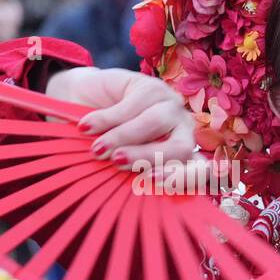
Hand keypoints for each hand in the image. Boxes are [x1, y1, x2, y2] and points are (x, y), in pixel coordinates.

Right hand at [46, 66, 205, 178]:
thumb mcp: (115, 163)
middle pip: (180, 147)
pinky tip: (86, 127)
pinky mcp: (150, 86)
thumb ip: (128, 176)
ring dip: (122, 137)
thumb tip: (129, 193)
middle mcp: (182, 131)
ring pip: (155, 122)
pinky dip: (105, 120)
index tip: (155, 181)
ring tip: (97, 149)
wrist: (81, 103)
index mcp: (182, 157)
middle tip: (116, 162)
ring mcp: (169, 106)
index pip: (198, 171)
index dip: (184, 179)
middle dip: (147, 157)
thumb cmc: (103, 143)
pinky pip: (132, 105)